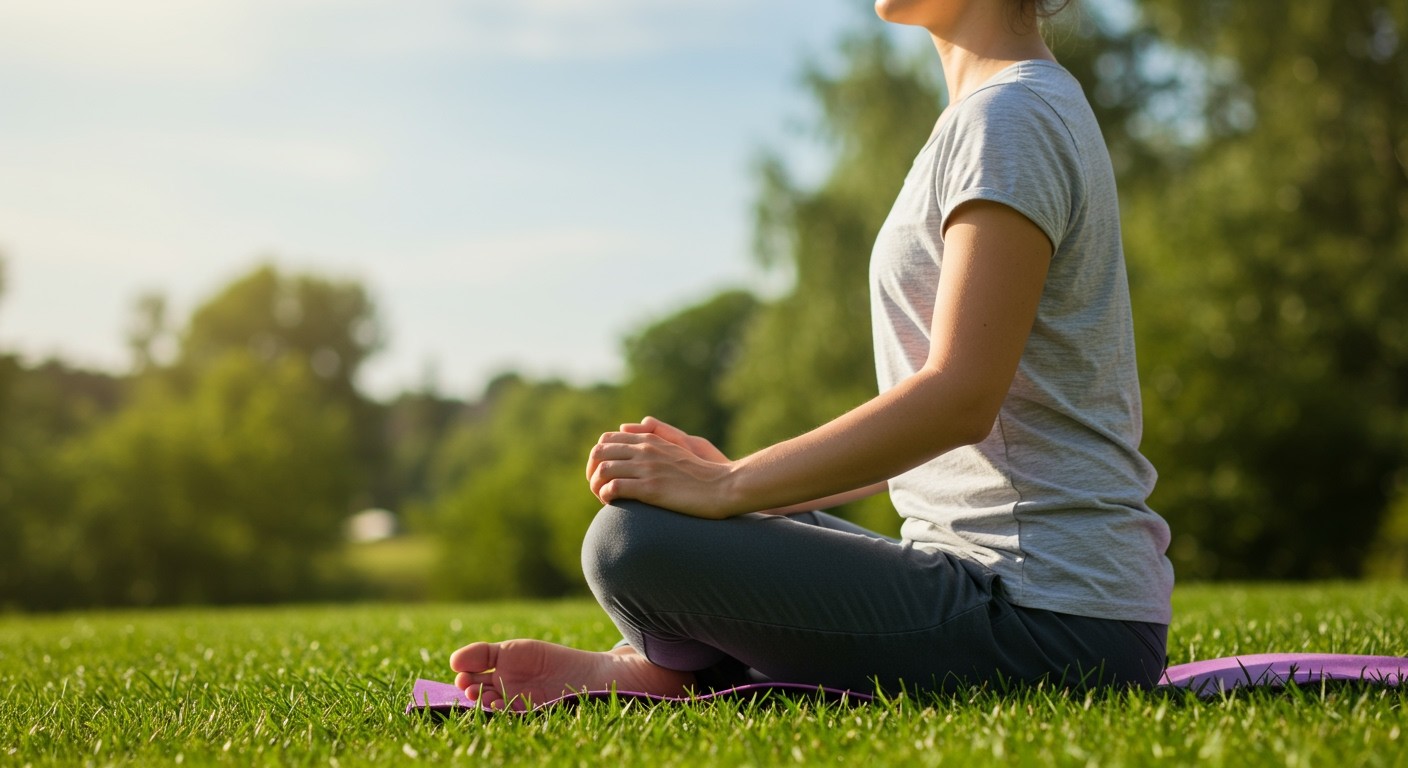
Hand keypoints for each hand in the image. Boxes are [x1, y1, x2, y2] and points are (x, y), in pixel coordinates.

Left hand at [585, 417, 737, 518]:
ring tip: (602, 498)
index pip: (608, 440)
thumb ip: (660, 433)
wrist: (723, 486)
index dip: (598, 456)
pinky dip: (606, 496)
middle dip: (591, 471)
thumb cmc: (703, 472)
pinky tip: (611, 503)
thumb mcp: (681, 445)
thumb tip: (640, 422)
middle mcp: (645, 451)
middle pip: (599, 453)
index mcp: (650, 441)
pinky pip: (615, 488)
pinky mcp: (651, 488)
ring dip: (596, 486)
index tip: (601, 473)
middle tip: (596, 487)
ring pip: (603, 470)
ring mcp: (647, 469)